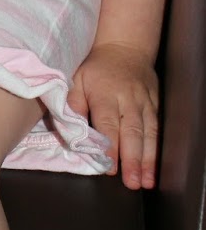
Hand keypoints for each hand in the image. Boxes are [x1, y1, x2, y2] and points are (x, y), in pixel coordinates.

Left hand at [67, 42, 158, 189]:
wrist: (124, 47)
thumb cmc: (95, 68)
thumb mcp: (77, 78)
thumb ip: (73, 102)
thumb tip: (71, 126)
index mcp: (105, 94)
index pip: (108, 123)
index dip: (110, 146)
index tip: (110, 167)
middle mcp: (128, 100)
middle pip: (132, 132)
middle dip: (133, 159)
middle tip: (131, 182)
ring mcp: (145, 102)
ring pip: (148, 133)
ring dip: (148, 159)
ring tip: (146, 181)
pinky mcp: (155, 105)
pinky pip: (157, 129)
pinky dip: (157, 149)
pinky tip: (154, 168)